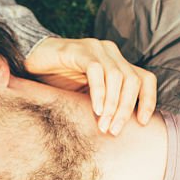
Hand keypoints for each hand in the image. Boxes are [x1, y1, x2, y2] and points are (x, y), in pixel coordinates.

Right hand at [25, 36, 156, 134]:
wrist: (30, 62)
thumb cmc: (57, 82)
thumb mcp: (85, 96)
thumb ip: (103, 104)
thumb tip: (118, 129)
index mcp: (117, 63)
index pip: (145, 79)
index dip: (148, 100)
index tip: (142, 122)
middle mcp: (111, 53)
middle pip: (133, 80)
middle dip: (126, 109)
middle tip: (115, 131)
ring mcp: (96, 49)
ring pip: (117, 77)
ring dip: (113, 105)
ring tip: (104, 125)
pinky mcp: (79, 50)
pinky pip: (96, 71)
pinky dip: (99, 92)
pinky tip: (95, 110)